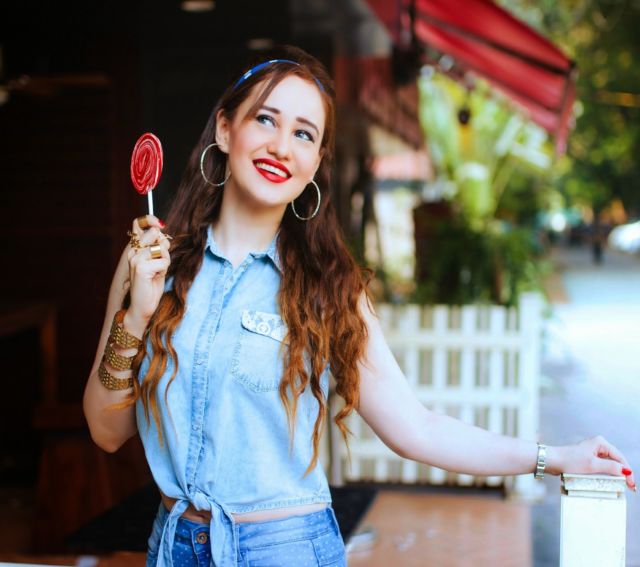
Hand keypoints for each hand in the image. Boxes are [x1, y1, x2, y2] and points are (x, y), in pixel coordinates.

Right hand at [125, 215, 170, 333]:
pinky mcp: (141, 267)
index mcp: (134, 248)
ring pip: (161, 248)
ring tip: (157, 272)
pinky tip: (155, 278)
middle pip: (156, 233)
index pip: (139, 223)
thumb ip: (158, 247)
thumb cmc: (151, 286)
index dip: (151, 220)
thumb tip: (161, 229)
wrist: (143, 306)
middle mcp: (132, 251)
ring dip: (165, 261)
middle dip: (164, 247)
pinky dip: (164, 269)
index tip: (159, 223)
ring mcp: (135, 258)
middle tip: (160, 263)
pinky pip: (164, 260)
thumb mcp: (157, 262)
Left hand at [548, 435, 634, 490]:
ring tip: (624, 485)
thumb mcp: (593, 465)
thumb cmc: (570, 461)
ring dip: (617, 474)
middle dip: (624, 473)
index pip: (620, 458)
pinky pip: (602, 466)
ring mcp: (593, 452)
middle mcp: (598, 445)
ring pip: (610, 464)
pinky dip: (608, 473)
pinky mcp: (588, 458)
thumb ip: (611, 468)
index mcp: (601, 443)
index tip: (632, 484)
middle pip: (617, 460)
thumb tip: (626, 471)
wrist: (552, 461)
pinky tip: (612, 480)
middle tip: (631, 487)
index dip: (628, 471)